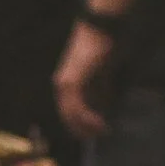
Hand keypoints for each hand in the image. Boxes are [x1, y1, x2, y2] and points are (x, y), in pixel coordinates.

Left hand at [55, 18, 116, 144]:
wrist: (101, 28)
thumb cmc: (103, 46)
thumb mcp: (101, 74)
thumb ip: (100, 90)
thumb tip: (103, 106)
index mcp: (65, 84)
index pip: (69, 112)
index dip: (81, 125)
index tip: (95, 133)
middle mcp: (61, 86)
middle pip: (68, 117)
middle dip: (83, 130)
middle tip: (100, 136)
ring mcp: (64, 84)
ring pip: (71, 115)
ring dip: (87, 127)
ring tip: (102, 132)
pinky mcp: (72, 83)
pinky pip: (78, 108)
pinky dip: (88, 118)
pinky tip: (100, 123)